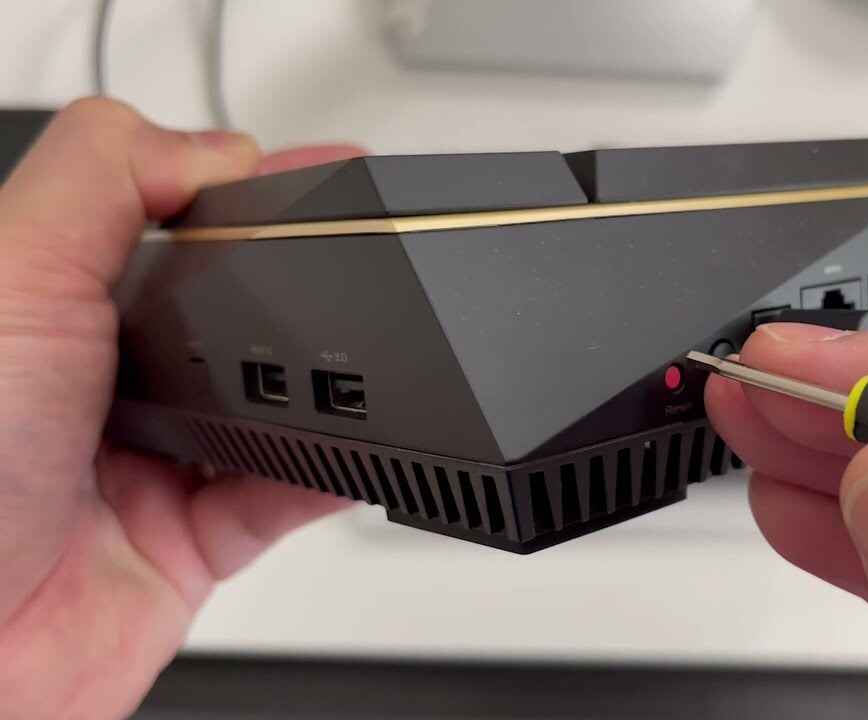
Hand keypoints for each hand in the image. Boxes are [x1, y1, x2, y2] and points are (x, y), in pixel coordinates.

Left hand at [0, 98, 364, 718]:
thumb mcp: (13, 271)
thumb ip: (106, 178)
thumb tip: (213, 147)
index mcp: (49, 305)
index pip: (164, 221)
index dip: (242, 190)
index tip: (318, 171)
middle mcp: (98, 383)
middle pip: (228, 316)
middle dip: (301, 289)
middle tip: (368, 258)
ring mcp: (146, 464)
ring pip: (268, 409)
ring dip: (325, 390)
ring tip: (375, 359)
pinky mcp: (187, 545)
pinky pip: (284, 499)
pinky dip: (332, 477)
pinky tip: (363, 449)